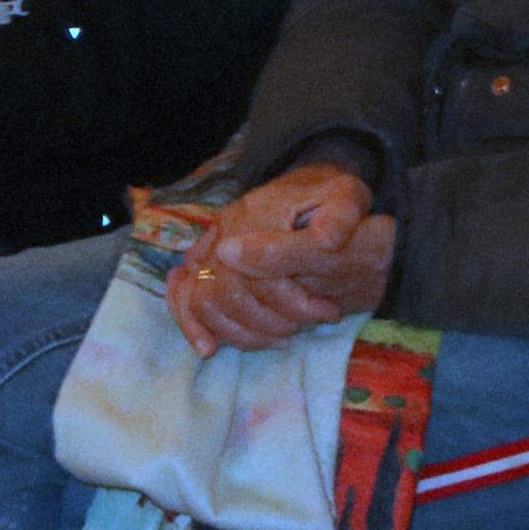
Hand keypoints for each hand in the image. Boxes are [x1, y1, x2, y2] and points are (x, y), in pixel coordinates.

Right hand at [165, 164, 397, 356]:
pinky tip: (209, 347)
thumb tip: (327, 240)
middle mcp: (227, 227)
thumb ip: (339, 218)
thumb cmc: (329, 197)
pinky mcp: (205, 255)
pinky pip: (182, 293)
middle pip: (229, 292)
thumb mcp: (346, 198)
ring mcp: (212, 242)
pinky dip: (191, 322)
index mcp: (259, 214)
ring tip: (278, 338)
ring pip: (204, 299)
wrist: (309, 183)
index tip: (327, 312)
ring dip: (239, 331)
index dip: (295, 304)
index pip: (264, 276)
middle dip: (268, 322)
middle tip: (300, 330)